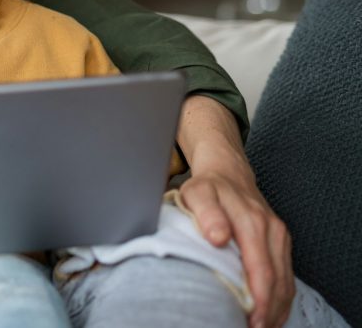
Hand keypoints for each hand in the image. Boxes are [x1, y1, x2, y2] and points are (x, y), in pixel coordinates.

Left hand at [179, 161, 293, 327]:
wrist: (227, 171)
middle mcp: (271, 230)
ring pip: (285, 280)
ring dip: (277, 307)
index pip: (261, 269)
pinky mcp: (280, 241)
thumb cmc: (208, 187)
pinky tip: (272, 311)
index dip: (259, 299)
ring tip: (262, 326)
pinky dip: (281, 296)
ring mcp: (278, 236)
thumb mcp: (197, 194)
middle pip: (277, 279)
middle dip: (269, 310)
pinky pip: (286, 274)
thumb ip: (207, 214)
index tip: (252, 319)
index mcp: (252, 222)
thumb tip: (218, 237)